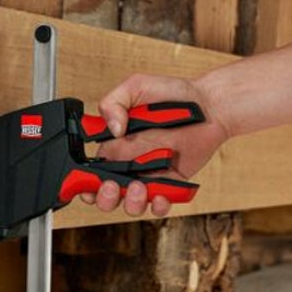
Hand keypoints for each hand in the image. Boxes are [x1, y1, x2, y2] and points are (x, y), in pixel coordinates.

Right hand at [87, 73, 228, 216]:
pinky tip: (160, 195)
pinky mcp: (170, 184)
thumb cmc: (174, 94)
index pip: (89, 170)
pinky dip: (158, 206)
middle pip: (106, 195)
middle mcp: (129, 163)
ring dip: (130, 202)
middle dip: (104, 197)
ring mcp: (149, 176)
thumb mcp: (137, 86)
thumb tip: (112, 129)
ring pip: (131, 204)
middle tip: (112, 186)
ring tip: (139, 187)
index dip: (81, 181)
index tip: (84, 182)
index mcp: (115, 144)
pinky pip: (159, 204)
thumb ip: (114, 102)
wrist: (210, 106)